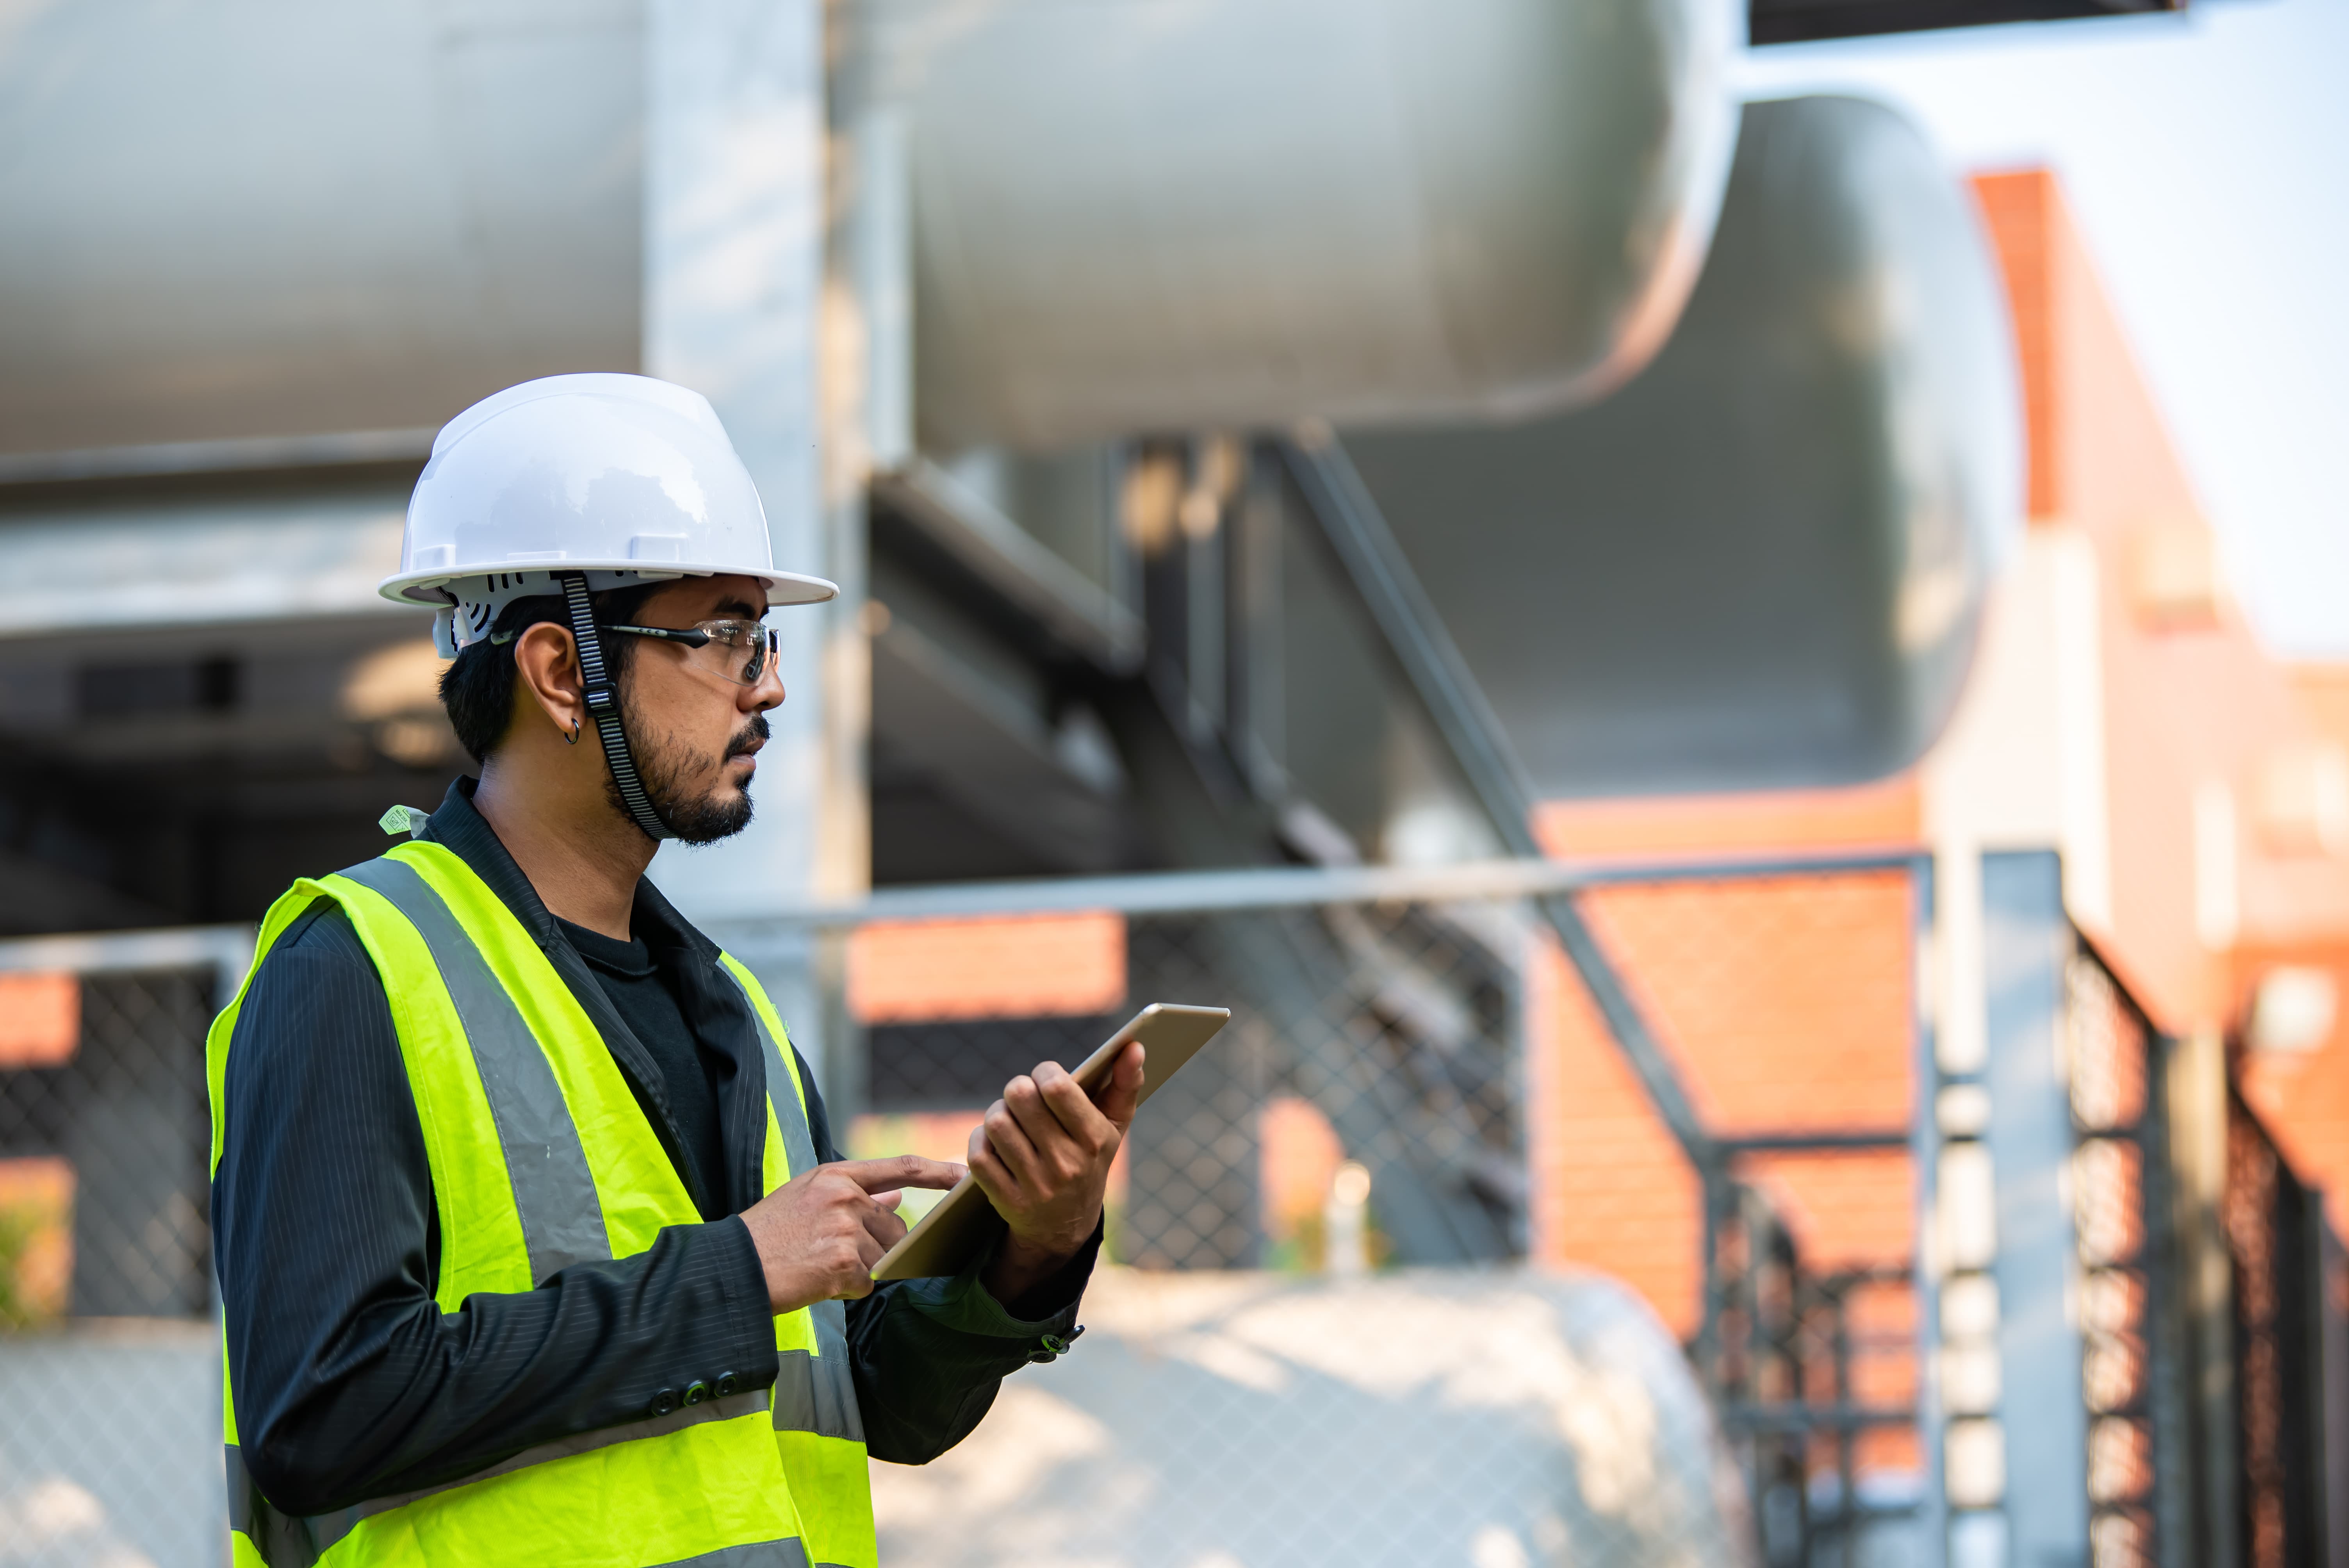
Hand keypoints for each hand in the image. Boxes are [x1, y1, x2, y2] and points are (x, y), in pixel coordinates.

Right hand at [738, 1155, 963, 1313]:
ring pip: (882, 1257)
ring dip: (860, 1270)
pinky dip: (849, 1289)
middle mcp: (846, 1197)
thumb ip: (854, 1194)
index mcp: (836, 1175)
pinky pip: (867, 1282)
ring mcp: (846, 1229)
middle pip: (894, 1227)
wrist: (734, 1267)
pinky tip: (819, 1282)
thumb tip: (901, 1196)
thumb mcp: (806, 1197)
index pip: (903, 1166)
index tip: (967, 1177)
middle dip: (876, 1247)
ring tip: (820, 1267)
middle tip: (831, 1255)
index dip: (940, 1172)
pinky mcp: (843, 1263)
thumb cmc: (767, 1234)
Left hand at [968, 1042, 1144, 1303]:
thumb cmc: (1090, 1160)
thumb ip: (1126, 1084)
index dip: (1045, 1072)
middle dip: (1018, 1089)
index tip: (1047, 1078)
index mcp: (1094, 1141)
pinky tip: (996, 1142)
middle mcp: (1066, 1165)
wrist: (1067, 1227)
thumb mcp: (1113, 1127)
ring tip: (1010, 1118)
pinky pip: (979, 1154)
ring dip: (997, 1113)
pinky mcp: (1007, 1201)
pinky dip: (981, 1140)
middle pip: (1020, 1098)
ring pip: (996, 1123)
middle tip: (1024, 1097)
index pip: (1058, 1088)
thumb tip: (1134, 1047)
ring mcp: (1035, 1186)